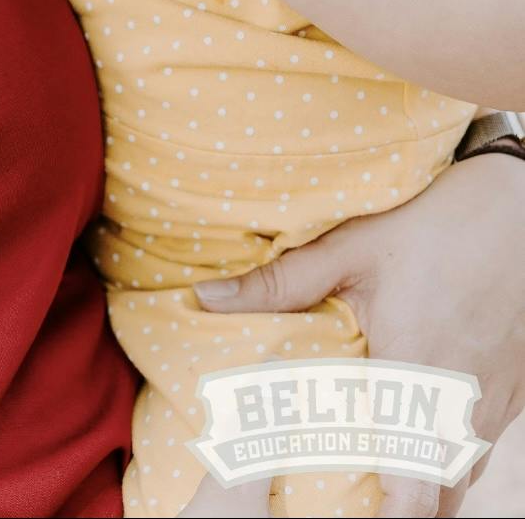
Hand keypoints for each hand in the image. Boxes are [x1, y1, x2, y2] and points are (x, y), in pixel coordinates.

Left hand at [192, 154, 524, 516]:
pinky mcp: (514, 395)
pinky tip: (415, 431)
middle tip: (350, 493)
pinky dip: (449, 456)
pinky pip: (482, 447)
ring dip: (425, 485)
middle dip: (398, 508)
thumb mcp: (349, 250)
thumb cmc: (429, 227)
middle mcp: (462, 407)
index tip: (352, 515)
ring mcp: (494, 406)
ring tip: (377, 467)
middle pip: (438, 501)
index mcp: (417, 380)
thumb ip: (278, 284)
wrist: (512, 210)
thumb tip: (205, 300)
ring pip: (462, 478)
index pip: (414, 493)